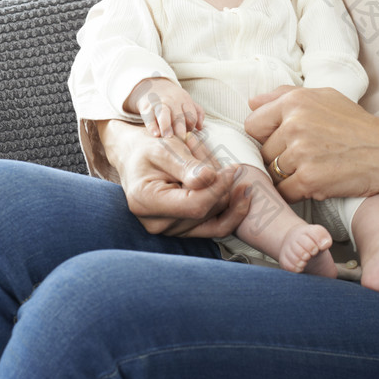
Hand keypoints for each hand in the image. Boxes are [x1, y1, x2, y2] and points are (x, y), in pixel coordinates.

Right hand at [96, 119, 250, 237]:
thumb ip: (186, 165)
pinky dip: (232, 210)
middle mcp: (158, 223)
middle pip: (208, 209)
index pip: (195, 205)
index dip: (219, 187)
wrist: (136, 157)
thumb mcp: (164, 149)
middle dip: (220, 182)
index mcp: (147, 202)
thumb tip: (210, 178)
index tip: (234, 168)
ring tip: (209, 162)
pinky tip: (242, 193)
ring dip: (223, 188)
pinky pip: (217, 227)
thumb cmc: (147, 149)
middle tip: (212, 154)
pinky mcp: (185, 229)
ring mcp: (172, 230)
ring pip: (216, 215)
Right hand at [124, 77, 204, 139]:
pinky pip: (149, 118)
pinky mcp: (147, 108)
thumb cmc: (173, 98)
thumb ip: (197, 112)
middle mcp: (172, 102)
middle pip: (179, 117)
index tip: (188, 135)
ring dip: (167, 126)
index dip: (191, 126)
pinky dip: (152, 126)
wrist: (152, 85)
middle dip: (181, 130)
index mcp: (184, 101)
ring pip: (164, 115)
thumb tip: (200, 127)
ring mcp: (159, 104)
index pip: (191, 115)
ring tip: (168, 137)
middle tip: (182, 141)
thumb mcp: (186, 100)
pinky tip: (155, 134)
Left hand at [245, 86, 378, 214]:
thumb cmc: (358, 125)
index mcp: (295, 101)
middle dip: (279, 158)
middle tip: (307, 157)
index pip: (253, 124)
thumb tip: (251, 102)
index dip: (267, 136)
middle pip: (263, 152)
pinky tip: (316, 183)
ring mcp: (301, 152)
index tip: (285, 141)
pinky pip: (284, 192)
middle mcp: (294, 124)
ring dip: (288, 177)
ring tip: (315, 169)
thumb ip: (285, 95)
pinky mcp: (309, 179)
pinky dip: (297, 193)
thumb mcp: (325, 97)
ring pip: (272, 173)